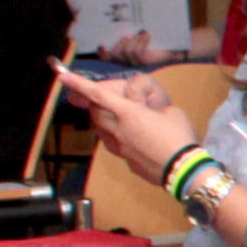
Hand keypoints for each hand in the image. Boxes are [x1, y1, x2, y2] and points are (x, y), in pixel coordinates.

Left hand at [56, 59, 200, 182]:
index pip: (97, 95)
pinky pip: (114, 145)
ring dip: (105, 121)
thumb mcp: (172, 111)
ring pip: (101, 131)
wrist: (184, 171)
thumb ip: (156, 108)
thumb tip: (151, 114)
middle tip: (109, 100)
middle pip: (95, 113)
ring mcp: (120, 148)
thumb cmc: (180, 137)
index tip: (61, 76)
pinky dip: (117, 137)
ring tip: (120, 118)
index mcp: (129, 113)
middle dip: (96, 104)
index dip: (78, 83)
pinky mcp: (126, 162)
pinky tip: (133, 138)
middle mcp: (118, 130)